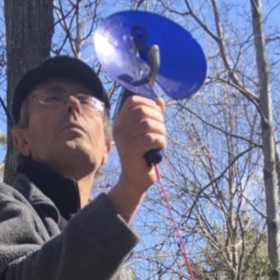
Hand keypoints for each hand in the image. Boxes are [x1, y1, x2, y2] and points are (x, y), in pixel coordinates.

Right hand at [107, 95, 165, 219]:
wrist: (136, 178)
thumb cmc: (144, 154)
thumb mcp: (148, 131)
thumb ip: (153, 115)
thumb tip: (160, 100)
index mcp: (120, 120)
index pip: (133, 100)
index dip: (149, 105)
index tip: (158, 117)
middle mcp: (118, 127)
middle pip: (142, 111)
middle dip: (158, 119)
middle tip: (162, 131)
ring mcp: (122, 138)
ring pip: (148, 124)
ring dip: (161, 131)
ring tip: (161, 140)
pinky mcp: (129, 148)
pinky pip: (150, 138)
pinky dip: (160, 142)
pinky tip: (159, 148)